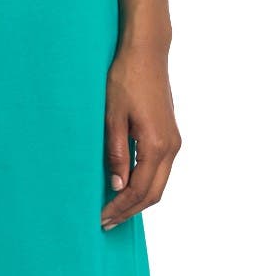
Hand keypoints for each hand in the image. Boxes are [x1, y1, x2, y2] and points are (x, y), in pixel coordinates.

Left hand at [101, 44, 180, 230]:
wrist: (147, 54)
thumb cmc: (126, 80)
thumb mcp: (112, 117)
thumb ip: (115, 153)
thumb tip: (117, 185)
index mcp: (156, 145)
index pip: (139, 190)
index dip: (120, 207)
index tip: (102, 218)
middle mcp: (171, 147)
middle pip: (154, 194)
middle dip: (130, 210)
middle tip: (106, 222)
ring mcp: (174, 142)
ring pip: (159, 184)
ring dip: (138, 200)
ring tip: (114, 209)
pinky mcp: (170, 136)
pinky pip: (160, 170)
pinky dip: (145, 185)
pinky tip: (127, 187)